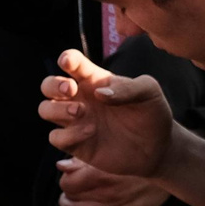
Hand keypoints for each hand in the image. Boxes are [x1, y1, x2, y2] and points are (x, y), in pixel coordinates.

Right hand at [38, 51, 175, 184]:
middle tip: (70, 89)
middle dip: (53, 85)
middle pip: (49, 85)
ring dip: (57, 109)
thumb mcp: (149, 93)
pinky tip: (90, 131)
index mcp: (95, 80)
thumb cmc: (152, 113)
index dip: (67, 59)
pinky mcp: (76, 144)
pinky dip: (68, 135)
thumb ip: (128, 88)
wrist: (158, 146)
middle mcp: (81, 98)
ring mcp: (76, 121)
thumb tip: (99, 92)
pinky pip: (56, 138)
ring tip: (81, 111)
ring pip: (46, 109)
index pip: (73, 64)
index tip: (67, 61)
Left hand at [56, 158, 169, 205]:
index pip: (67, 181)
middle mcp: (104, 191)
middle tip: (73, 184)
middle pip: (70, 195)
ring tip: (70, 200)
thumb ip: (85, 157)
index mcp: (99, 172)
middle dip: (68, 190)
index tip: (71, 172)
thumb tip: (61, 166)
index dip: (66, 177)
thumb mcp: (113, 147)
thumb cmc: (142, 151)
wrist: (173, 163)